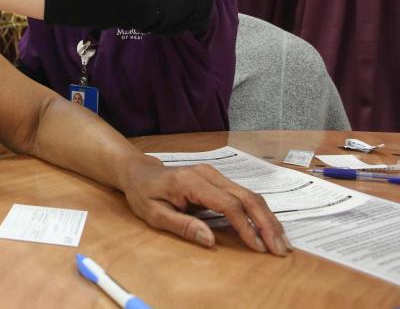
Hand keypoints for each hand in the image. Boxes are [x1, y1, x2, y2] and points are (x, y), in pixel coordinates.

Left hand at [120, 159, 291, 255]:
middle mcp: (208, 174)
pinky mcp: (218, 180)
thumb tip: (209, 241)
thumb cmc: (144, 193)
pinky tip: (269, 228)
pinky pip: (244, 196)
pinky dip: (259, 213)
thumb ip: (181, 225)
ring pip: (250, 195)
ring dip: (268, 219)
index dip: (245, 226)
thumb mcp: (154, 213)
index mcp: (191, 181)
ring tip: (281, 243)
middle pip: (246, 197)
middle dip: (266, 224)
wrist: (140, 172)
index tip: (258, 247)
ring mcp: (215, 175)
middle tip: (280, 249)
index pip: (228, 204)